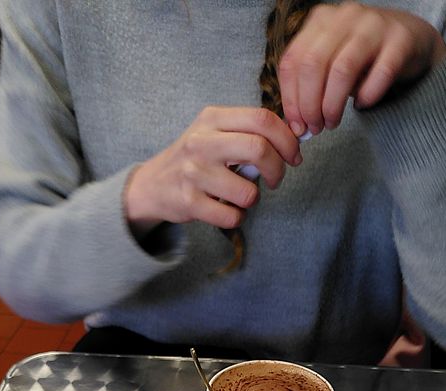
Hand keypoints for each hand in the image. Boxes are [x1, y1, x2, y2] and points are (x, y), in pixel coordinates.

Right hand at [124, 105, 300, 232]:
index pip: (262, 119)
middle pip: (259, 149)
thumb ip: (248, 131)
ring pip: (248, 192)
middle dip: (278, 170)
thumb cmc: (195, 159)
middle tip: (276, 179)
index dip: (287, 139)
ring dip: (253, 199)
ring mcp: (194, 172)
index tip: (293, 156)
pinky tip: (227, 209)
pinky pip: (232, 216)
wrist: (153, 185)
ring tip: (242, 196)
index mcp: (213, 118)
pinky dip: (237, 217)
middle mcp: (202, 141)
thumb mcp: (215, 132)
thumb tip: (293, 140)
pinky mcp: (189, 202)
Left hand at [278, 2, 445, 134]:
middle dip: (309, 105)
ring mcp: (374, 25)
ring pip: (342, 70)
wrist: (412, 38)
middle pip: (313, 65)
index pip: (293, 60)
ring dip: (332, 105)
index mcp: (321, 20)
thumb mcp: (331, 61)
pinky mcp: (400, 40)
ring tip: (332, 123)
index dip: (291, 98)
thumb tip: (296, 124)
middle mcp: (345, 16)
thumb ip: (311, 84)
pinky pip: (380, 73)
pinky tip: (362, 105)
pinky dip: (367, 95)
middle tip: (315, 127)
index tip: (297, 125)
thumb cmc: (364, 58)